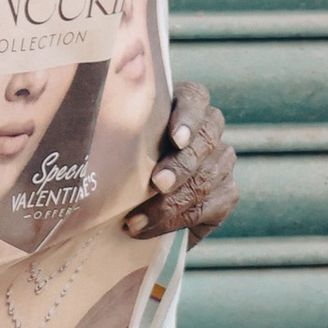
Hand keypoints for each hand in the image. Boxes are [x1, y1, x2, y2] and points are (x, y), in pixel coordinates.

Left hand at [123, 81, 235, 245]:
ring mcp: (222, 160)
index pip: (194, 98)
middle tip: (156, 183)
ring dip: (172, 201)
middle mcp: (210, 127)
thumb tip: (99, 138)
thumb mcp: (123, 141)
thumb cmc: (124, 158)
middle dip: (180, 165)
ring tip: (138, 218)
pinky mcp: (227, 193)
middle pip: (205, 140)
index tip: (175, 139)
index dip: (187, 118)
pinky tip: (150, 228)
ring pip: (207, 177)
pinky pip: (210, 206)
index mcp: (187, 103)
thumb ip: (124, 134)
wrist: (134, 200)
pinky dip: (177, 220)